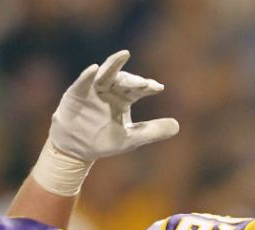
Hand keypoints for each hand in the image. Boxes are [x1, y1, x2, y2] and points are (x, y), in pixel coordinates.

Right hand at [51, 50, 179, 161]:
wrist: (77, 150)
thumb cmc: (104, 141)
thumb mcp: (132, 139)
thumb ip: (153, 131)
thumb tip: (177, 126)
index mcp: (124, 98)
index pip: (139, 89)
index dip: (148, 86)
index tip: (158, 87)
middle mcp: (110, 90)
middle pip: (124, 80)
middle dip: (134, 80)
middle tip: (144, 84)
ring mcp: (93, 90)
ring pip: (105, 74)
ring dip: (114, 65)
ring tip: (124, 54)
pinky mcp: (76, 93)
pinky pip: (83, 82)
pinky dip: (88, 75)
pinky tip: (94, 69)